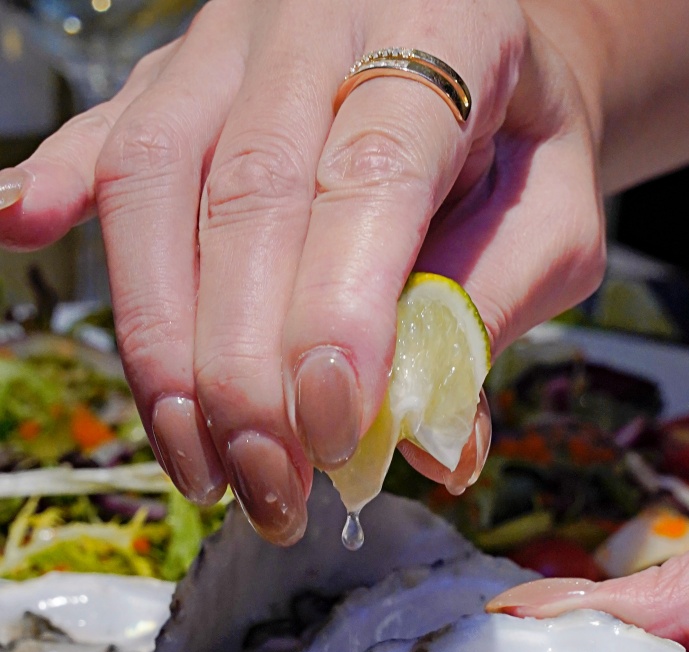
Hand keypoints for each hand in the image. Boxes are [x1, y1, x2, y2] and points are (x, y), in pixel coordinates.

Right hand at [0, 0, 604, 541]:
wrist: (491, 42)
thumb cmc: (525, 144)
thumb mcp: (558, 223)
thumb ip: (496, 314)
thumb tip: (433, 450)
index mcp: (442, 24)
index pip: (371, 174)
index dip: (339, 312)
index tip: (332, 432)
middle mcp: (316, 15)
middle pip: (245, 195)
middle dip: (245, 370)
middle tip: (269, 489)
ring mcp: (228, 40)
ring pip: (156, 182)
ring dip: (164, 348)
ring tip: (199, 465)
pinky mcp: (175, 72)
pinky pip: (108, 133)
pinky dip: (58, 188)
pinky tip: (19, 229)